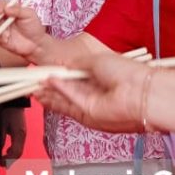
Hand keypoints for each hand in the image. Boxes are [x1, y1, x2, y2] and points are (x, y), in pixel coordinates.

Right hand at [0, 0, 50, 63]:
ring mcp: (1, 28)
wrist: (36, 44)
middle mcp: (4, 18)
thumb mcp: (29, 15)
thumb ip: (18, 10)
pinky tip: (7, 40)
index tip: (0, 11)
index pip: (0, 4)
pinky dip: (0, 38)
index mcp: (11, 10)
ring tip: (7, 35)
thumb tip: (6, 8)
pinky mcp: (0, 38)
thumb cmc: (34, 28)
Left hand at [0, 108, 26, 165]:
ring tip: (5, 157)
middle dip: (11, 160)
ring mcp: (24, 131)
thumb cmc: (4, 110)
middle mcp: (23, 134)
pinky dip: (14, 148)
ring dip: (13, 155)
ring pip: (20, 148)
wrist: (12, 98)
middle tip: (3, 164)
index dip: (9, 161)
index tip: (2, 164)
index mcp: (19, 135)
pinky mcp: (22, 128)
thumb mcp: (0, 127)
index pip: (16, 154)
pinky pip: (19, 143)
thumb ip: (0, 141)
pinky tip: (8, 148)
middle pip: (19, 153)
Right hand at [35, 53, 149, 132]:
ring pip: (66, 97)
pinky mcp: (88, 113)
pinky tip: (48, 82)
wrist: (139, 92)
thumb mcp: (98, 60)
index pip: (75, 76)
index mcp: (101, 76)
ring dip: (50, 91)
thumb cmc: (125, 71)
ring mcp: (92, 103)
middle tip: (34, 78)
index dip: (60, 74)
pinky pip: (70, 101)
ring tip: (35, 84)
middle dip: (51, 84)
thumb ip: (78, 64)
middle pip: (68, 89)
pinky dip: (59, 92)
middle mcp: (95, 91)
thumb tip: (65, 65)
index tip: (46, 69)